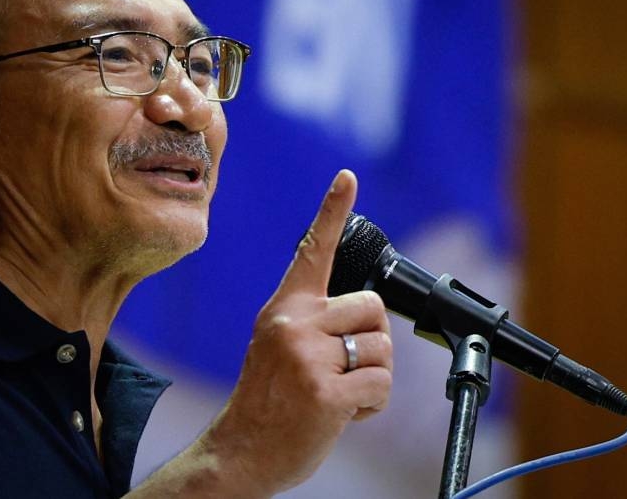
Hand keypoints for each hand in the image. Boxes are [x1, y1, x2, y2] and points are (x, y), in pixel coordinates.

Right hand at [204, 170, 392, 495]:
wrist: (242, 450)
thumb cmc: (268, 399)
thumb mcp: (278, 344)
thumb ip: (313, 320)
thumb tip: (365, 310)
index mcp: (283, 308)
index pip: (312, 249)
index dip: (332, 210)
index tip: (347, 176)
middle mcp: (293, 324)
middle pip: (372, 309)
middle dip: (370, 342)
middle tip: (338, 369)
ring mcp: (308, 357)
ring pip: (383, 349)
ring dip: (372, 377)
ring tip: (336, 393)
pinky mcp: (325, 393)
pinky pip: (380, 385)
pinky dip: (371, 405)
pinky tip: (342, 414)